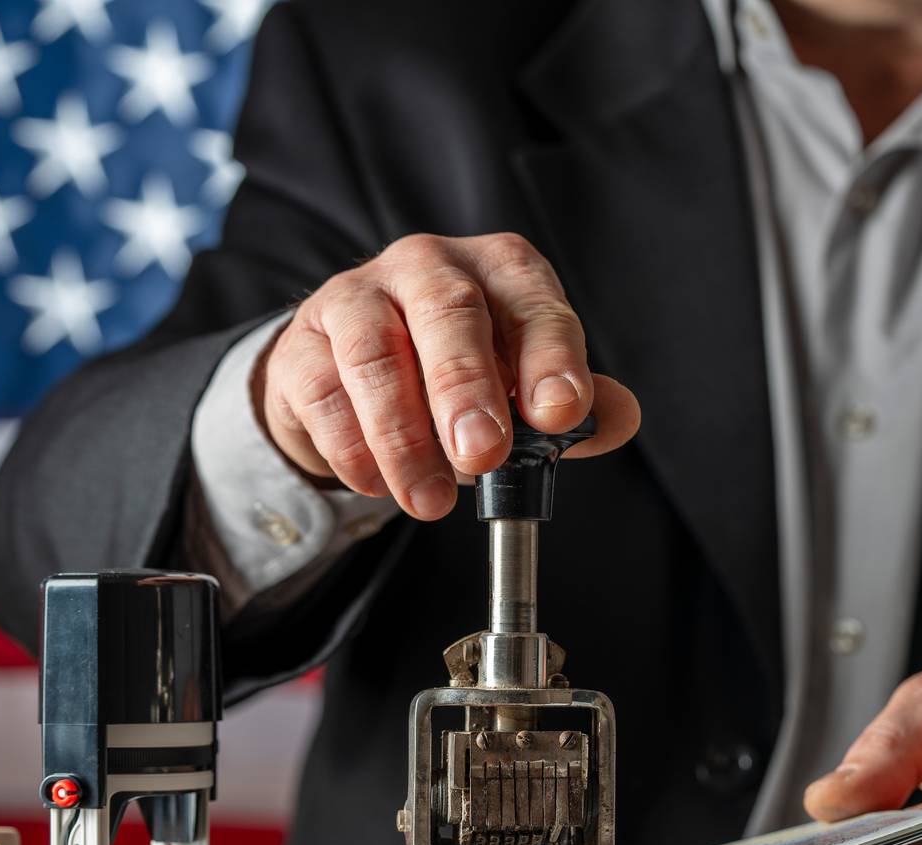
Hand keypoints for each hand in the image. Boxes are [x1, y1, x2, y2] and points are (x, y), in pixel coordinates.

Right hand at [250, 232, 640, 519]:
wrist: (351, 381)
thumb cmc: (452, 378)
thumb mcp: (520, 388)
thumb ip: (568, 404)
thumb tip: (619, 417)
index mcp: (499, 270)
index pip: (533, 301)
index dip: (550, 355)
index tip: (560, 411)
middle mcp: (429, 266)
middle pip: (448, 313)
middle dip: (467, 389)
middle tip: (482, 455)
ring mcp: (358, 297)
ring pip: (375, 353)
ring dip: (403, 436)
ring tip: (427, 500)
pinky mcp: (302, 344)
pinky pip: (323, 391)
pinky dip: (351, 446)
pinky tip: (376, 483)